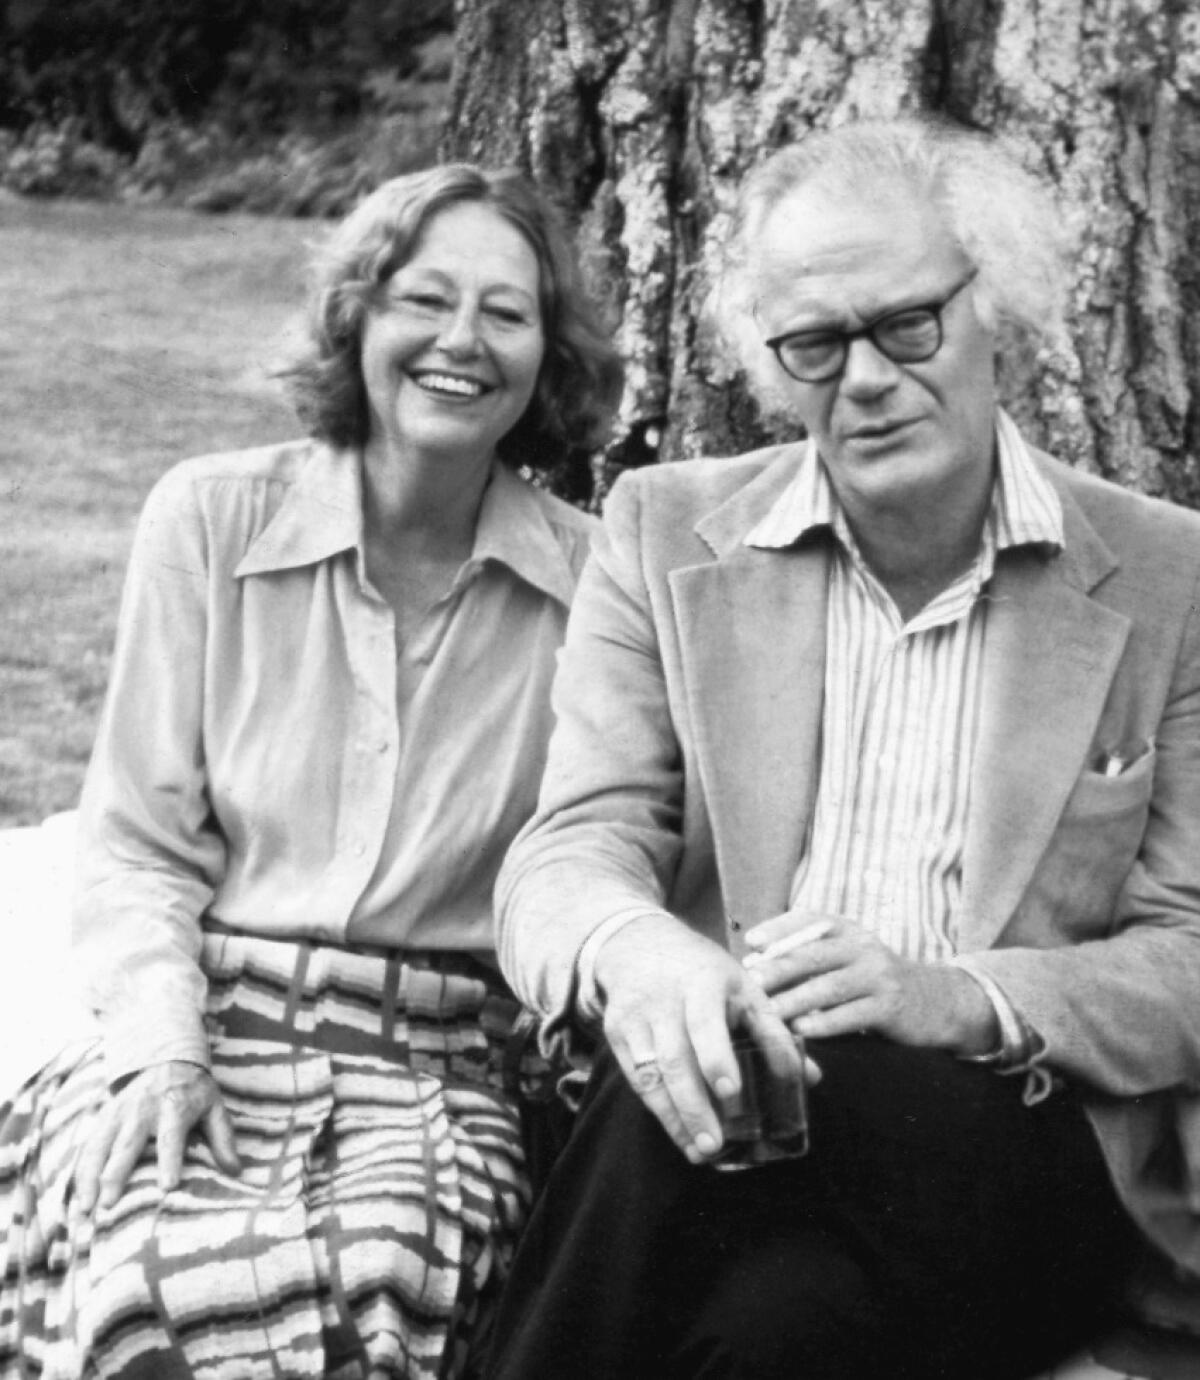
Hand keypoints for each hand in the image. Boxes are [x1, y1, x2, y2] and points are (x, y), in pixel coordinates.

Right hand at [74, 1060, 240, 1214]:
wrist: (168, 1058)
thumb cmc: (195, 1092)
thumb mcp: (215, 1108)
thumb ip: (223, 1139)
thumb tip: (236, 1171)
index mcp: (174, 1107)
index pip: (171, 1136)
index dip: (170, 1160)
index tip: (167, 1186)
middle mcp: (143, 1110)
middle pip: (127, 1145)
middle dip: (115, 1175)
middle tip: (108, 1206)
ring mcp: (119, 1112)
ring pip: (100, 1147)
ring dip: (90, 1178)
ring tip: (86, 1209)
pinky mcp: (105, 1116)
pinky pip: (88, 1146)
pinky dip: (80, 1171)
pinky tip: (77, 1197)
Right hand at [595, 914, 818, 1162]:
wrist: (637, 942)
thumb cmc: (702, 971)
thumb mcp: (741, 986)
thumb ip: (773, 1031)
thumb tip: (810, 1078)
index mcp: (702, 981)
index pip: (705, 1022)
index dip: (716, 1057)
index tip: (730, 1091)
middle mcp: (663, 999)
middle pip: (674, 1058)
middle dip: (693, 1105)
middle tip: (714, 1145)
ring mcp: (635, 1017)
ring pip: (649, 1074)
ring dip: (674, 1116)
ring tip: (699, 1151)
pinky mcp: (616, 1033)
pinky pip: (634, 1077)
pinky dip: (657, 1108)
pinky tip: (678, 1131)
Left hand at [744, 911, 997, 1052]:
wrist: (934, 1001)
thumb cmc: (874, 980)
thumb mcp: (847, 957)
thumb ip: (809, 955)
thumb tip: (754, 960)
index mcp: (849, 930)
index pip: (811, 920)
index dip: (780, 928)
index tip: (751, 941)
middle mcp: (864, 947)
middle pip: (817, 954)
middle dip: (781, 967)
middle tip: (752, 981)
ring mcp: (880, 976)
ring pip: (831, 986)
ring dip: (797, 999)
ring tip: (770, 1011)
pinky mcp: (891, 1007)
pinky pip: (853, 1015)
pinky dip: (825, 1023)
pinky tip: (803, 1031)